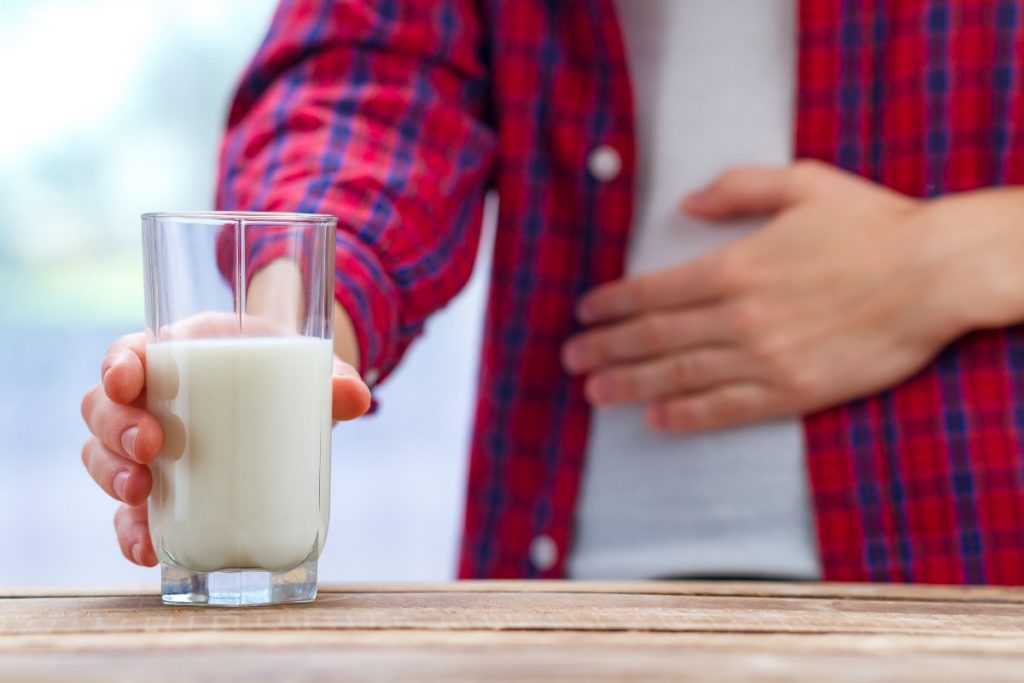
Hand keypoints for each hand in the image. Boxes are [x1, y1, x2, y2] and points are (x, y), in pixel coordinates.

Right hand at [80, 313, 369, 566]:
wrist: (293, 402)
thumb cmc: (287, 374)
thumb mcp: (310, 370)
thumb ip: (335, 380)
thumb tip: (358, 396)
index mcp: (181, 355)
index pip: (130, 353)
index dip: (119, 365)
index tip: (128, 380)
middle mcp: (154, 400)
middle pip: (103, 408)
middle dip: (116, 428)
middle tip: (149, 446)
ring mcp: (150, 449)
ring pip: (103, 456)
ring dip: (113, 475)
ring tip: (140, 493)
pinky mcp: (161, 492)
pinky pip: (128, 512)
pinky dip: (130, 531)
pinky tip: (147, 548)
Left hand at [562, 160, 972, 432]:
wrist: (934, 274)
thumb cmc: (870, 224)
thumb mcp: (802, 183)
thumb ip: (737, 188)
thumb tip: (686, 201)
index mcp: (735, 265)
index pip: (654, 291)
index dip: (613, 305)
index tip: (584, 314)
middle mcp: (739, 316)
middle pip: (654, 337)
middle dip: (606, 348)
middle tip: (570, 359)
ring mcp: (764, 358)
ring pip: (680, 375)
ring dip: (631, 384)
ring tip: (593, 391)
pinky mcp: (793, 391)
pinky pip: (727, 408)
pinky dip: (687, 416)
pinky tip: (656, 420)